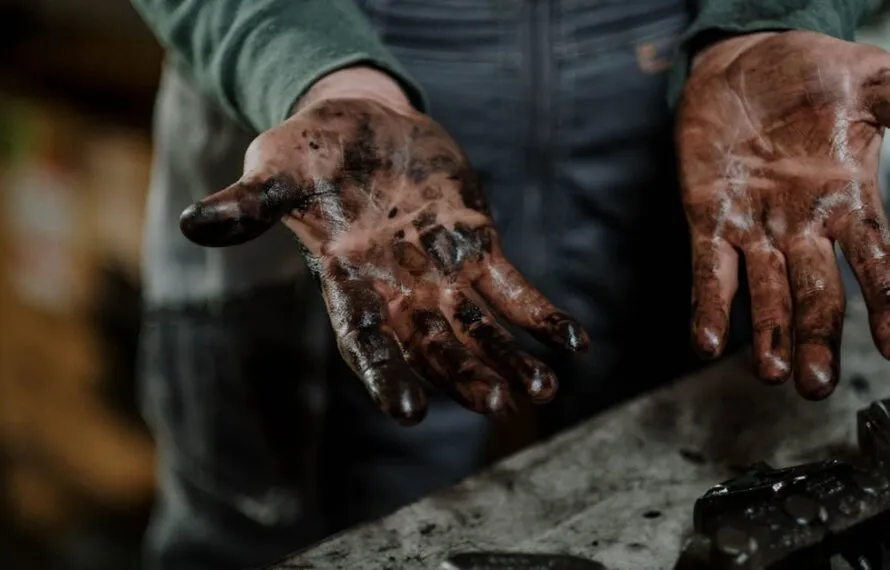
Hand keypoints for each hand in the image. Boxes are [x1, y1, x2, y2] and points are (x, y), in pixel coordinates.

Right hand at [179, 67, 588, 424]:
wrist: (365, 122)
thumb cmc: (313, 149)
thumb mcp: (278, 167)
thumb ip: (250, 202)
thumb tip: (195, 224)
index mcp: (349, 281)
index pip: (365, 340)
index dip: (386, 375)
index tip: (409, 412)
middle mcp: (399, 290)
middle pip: (434, 347)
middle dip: (464, 375)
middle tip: (495, 403)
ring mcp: (442, 273)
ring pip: (480, 330)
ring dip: (510, 359)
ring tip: (542, 390)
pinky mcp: (478, 248)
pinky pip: (515, 291)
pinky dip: (541, 316)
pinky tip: (574, 342)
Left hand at [678, 31, 889, 398]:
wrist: (743, 62)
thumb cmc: (811, 74)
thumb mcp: (872, 83)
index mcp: (848, 200)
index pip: (875, 262)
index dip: (889, 302)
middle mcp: (803, 226)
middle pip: (815, 293)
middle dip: (817, 338)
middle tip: (817, 385)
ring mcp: (754, 227)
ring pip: (764, 293)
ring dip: (767, 335)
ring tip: (773, 375)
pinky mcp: (709, 220)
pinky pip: (708, 270)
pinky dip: (707, 305)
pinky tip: (705, 342)